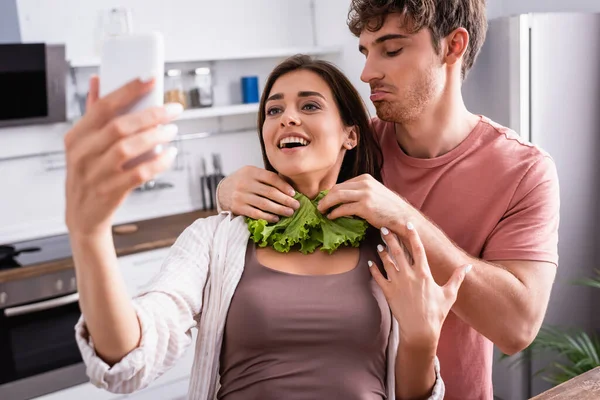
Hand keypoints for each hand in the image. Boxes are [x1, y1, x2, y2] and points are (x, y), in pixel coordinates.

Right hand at [64, 76, 182, 236]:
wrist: (83, 216)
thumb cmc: (88, 174)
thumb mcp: (84, 144)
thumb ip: (93, 113)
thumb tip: (98, 81)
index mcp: (76, 136)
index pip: (104, 106)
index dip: (129, 90)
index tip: (151, 79)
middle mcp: (83, 153)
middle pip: (120, 126)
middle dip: (151, 115)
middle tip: (173, 109)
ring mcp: (95, 174)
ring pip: (128, 149)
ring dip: (155, 137)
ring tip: (172, 130)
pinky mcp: (110, 192)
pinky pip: (139, 174)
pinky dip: (158, 163)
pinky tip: (170, 155)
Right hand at [217, 166, 299, 222]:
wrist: (222, 190)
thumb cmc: (243, 182)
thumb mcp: (252, 174)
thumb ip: (267, 178)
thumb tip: (289, 189)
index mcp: (251, 171)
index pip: (271, 178)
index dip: (284, 186)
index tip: (294, 194)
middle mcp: (245, 183)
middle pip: (270, 192)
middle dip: (285, 200)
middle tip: (296, 205)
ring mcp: (240, 196)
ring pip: (264, 204)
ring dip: (279, 209)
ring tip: (290, 212)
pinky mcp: (238, 208)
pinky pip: (256, 213)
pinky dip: (267, 217)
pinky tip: (276, 218)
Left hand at [316, 174, 411, 228]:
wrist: (402, 217)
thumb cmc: (387, 208)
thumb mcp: (373, 193)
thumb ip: (359, 192)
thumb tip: (340, 197)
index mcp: (365, 178)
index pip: (341, 184)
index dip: (330, 193)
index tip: (324, 200)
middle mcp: (365, 184)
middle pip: (337, 189)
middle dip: (325, 198)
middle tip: (319, 206)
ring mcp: (365, 194)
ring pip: (337, 196)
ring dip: (326, 204)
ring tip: (321, 211)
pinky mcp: (365, 207)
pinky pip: (343, 209)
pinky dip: (334, 213)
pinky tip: (331, 217)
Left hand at [368, 223, 470, 348]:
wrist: (420, 330)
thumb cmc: (436, 313)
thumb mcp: (449, 294)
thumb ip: (457, 278)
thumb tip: (468, 267)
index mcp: (424, 273)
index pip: (418, 249)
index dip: (412, 235)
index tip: (407, 224)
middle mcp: (409, 275)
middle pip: (398, 251)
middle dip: (390, 238)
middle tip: (384, 228)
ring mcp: (398, 283)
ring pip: (387, 262)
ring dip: (382, 252)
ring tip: (379, 244)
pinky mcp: (389, 292)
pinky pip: (378, 277)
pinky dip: (373, 269)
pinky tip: (370, 262)